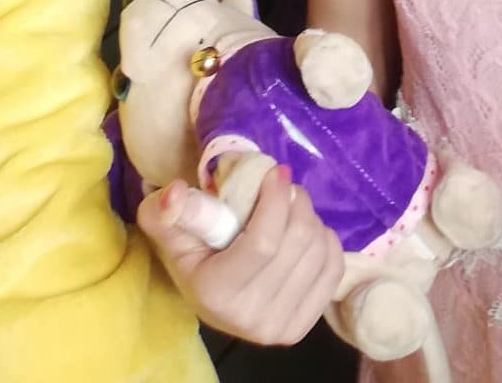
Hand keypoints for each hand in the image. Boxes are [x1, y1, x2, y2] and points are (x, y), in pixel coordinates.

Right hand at [139, 161, 341, 344]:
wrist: (212, 295)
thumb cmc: (194, 253)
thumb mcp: (171, 228)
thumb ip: (167, 210)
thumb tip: (175, 193)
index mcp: (215, 294)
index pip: (264, 242)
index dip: (277, 198)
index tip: (276, 172)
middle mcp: (249, 319)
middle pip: (298, 241)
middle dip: (296, 202)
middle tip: (283, 190)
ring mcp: (280, 328)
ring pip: (319, 250)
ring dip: (310, 218)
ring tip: (291, 212)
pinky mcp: (304, 326)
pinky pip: (333, 267)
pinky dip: (325, 240)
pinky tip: (304, 237)